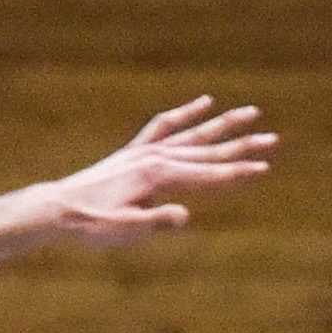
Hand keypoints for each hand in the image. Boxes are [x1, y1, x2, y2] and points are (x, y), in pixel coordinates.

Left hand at [41, 97, 275, 245]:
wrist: (57, 209)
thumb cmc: (91, 225)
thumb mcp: (124, 230)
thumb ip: (155, 222)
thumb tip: (184, 216)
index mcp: (158, 176)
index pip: (207, 174)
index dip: (237, 173)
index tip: (264, 168)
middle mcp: (155, 157)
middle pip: (208, 150)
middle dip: (242, 146)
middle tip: (273, 139)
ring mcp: (145, 150)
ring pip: (193, 134)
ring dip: (223, 124)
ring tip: (252, 112)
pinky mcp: (135, 150)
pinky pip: (164, 126)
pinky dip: (185, 113)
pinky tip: (204, 102)